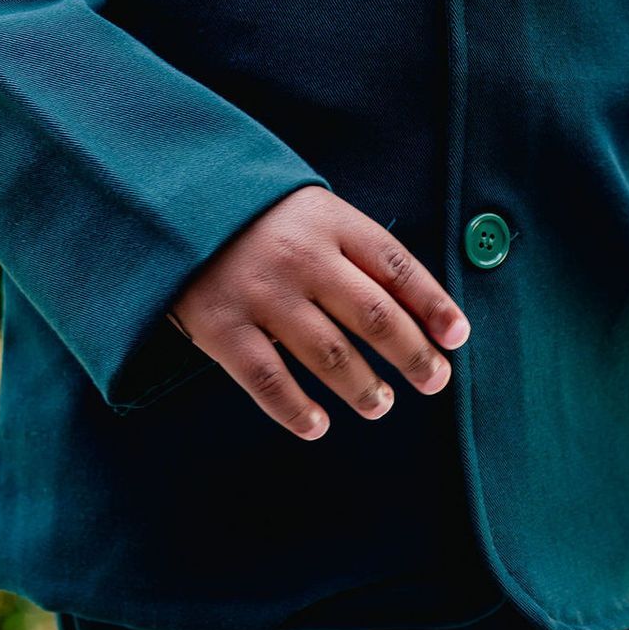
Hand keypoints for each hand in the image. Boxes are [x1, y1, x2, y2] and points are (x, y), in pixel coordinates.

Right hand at [170, 185, 469, 440]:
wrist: (172, 204)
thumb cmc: (259, 216)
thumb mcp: (314, 211)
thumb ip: (357, 249)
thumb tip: (419, 308)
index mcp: (331, 222)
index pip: (398, 267)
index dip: (434, 305)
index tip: (457, 337)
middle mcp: (302, 257)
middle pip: (375, 316)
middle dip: (413, 355)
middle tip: (434, 381)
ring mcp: (261, 293)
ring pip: (329, 355)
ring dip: (364, 387)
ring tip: (380, 404)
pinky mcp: (221, 327)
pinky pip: (268, 380)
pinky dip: (296, 410)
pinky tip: (317, 426)